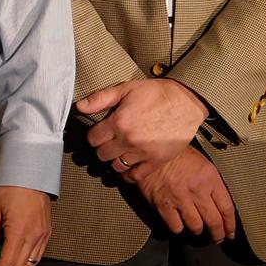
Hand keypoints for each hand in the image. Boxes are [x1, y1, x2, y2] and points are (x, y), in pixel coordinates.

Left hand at [79, 78, 207, 172]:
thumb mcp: (126, 89)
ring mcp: (142, 152)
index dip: (93, 136)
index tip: (98, 133)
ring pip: (116, 166)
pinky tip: (126, 168)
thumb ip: (100, 98)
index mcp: (119, 122)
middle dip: (102, 148)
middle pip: (102, 154)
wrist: (186, 102)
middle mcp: (128, 140)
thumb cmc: (156, 93)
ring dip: (114, 161)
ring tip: (117, 153)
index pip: (93, 139)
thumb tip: (79, 106)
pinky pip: (135, 176)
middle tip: (108, 143)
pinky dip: (128, 175)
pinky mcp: (156, 161)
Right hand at [131, 147, 236, 242]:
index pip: (227, 208)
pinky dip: (178, 228)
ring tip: (197, 230)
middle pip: (214, 221)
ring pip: (196, 227)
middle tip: (217, 238)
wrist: (150, 148)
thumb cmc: (177, 153)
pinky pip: (175, 226)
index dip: (230, 224)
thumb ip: (211, 183)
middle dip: (218, 234)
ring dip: (198, 231)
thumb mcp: (202, 162)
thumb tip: (217, 203)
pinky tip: (178, 224)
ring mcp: (180, 199)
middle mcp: (197, 191)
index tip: (230, 232)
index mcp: (210, 178)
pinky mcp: (163, 205)